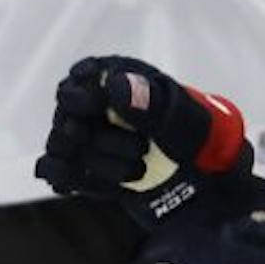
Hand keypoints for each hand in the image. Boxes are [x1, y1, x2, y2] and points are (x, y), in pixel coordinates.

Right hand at [36, 56, 263, 245]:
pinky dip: (73, 179)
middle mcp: (98, 105)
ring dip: (101, 164)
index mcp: (121, 79)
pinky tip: (104, 185)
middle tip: (140, 150)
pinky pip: (58, 170)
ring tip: (137, 172)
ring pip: (63, 147)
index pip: (81, 78)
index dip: (84, 98)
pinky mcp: (83, 166)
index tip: (97, 111)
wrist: (206, 185)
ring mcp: (87, 135)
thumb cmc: (197, 140)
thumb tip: (114, 86)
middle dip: (101, 140)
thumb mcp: (182, 119)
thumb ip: (149, 101)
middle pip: (68, 117)